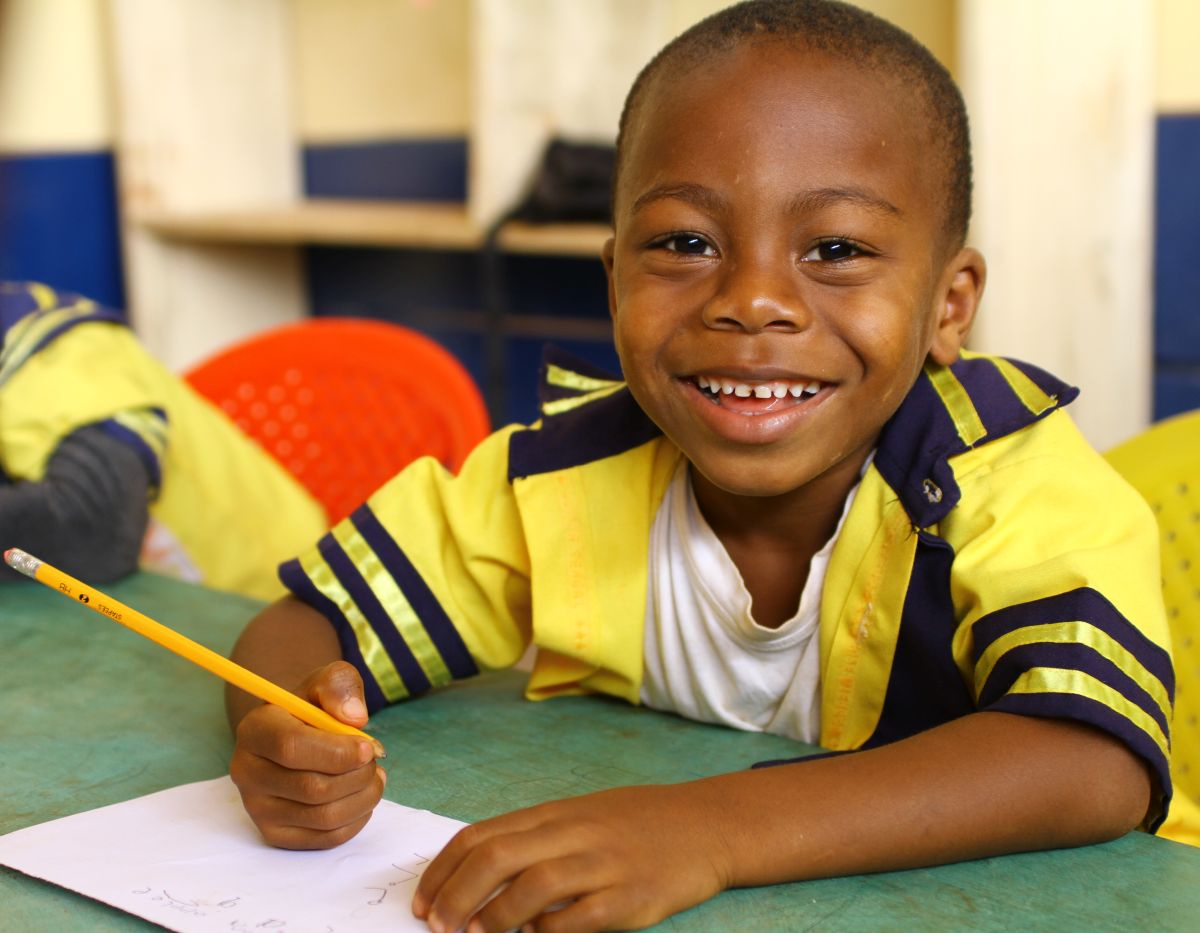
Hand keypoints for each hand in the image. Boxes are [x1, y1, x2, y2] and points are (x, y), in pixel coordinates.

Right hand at [229, 660, 385, 849]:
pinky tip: (361, 795)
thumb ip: (340, 687)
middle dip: (358, 775)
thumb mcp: (327, 683)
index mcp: (255, 730)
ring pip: (324, 817)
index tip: (369, 748)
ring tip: (373, 775)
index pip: (292, 748)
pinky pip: (327, 838)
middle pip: (313, 788)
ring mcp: (257, 808)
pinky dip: (357, 818)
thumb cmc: (312, 708)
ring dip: (363, 797)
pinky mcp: (275, 834)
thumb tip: (355, 717)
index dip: (338, 752)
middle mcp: (247, 772)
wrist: (294, 735)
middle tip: (374, 759)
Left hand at [411, 782, 733, 932]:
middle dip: (455, 895)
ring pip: (531, 885)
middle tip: (435, 925)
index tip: (422, 901)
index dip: (442, 870)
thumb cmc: (637, 824)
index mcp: (554, 814)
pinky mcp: (630, 897)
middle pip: (496, 857)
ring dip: (492, 918)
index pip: (481, 835)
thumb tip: (478, 877)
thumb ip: (534, 841)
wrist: (706, 824)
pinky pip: (578, 918)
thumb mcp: (581, 817)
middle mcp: (573, 833)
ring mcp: (602, 864)